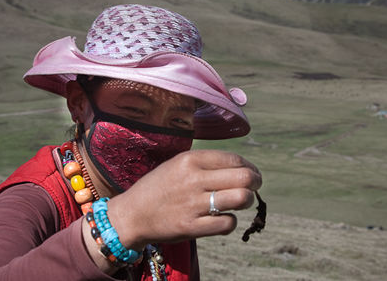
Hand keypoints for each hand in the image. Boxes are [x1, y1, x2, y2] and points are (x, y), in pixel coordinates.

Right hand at [104, 150, 261, 250]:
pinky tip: (223, 218)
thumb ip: (207, 163)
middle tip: (253, 187)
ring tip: (240, 202)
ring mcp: (193, 204)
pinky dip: (230, 221)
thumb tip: (242, 168)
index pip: (234, 159)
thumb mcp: (178, 164)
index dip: (249, 167)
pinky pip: (227, 223)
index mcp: (190, 160)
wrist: (132, 215)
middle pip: (244, 178)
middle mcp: (193, 180)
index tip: (251, 173)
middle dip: (255, 182)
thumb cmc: (160, 187)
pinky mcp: (191, 227)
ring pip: (240, 198)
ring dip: (246, 201)